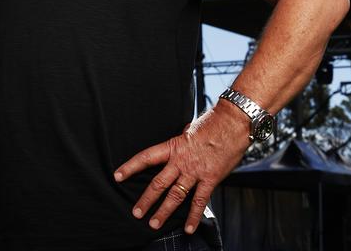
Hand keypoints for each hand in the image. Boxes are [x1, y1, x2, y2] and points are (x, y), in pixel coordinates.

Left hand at [113, 106, 250, 234]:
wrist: (233, 122)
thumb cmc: (212, 122)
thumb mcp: (189, 129)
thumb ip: (181, 141)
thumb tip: (177, 143)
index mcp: (173, 146)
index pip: (146, 158)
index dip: (130, 167)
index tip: (118, 176)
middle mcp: (181, 161)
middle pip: (158, 183)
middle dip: (146, 200)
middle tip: (136, 212)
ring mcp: (196, 172)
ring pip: (175, 195)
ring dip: (164, 211)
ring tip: (154, 223)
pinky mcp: (211, 179)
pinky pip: (200, 201)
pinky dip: (194, 216)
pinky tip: (188, 228)